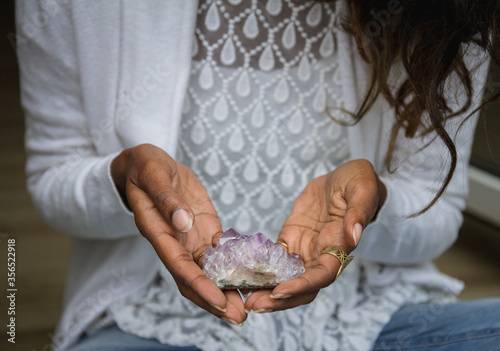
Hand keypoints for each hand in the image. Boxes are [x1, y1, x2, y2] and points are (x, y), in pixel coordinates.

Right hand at [111, 143, 245, 324]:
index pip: (179, 267)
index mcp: (158, 232)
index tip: (219, 302)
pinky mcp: (203, 227)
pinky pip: (220, 250)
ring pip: (209, 270)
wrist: (147, 164)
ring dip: (227, 289)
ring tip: (248, 304)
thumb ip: (166, 199)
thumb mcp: (152, 174)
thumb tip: (183, 222)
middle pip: (194, 279)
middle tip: (239, 318)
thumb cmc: (145, 167)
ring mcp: (190, 237)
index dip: (199, 286)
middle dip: (215, 300)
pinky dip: (234, 264)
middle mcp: (175, 242)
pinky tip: (250, 275)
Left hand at [245, 159, 386, 312]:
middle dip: (278, 300)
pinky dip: (258, 269)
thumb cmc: (359, 183)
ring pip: (285, 279)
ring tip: (241, 295)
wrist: (344, 178)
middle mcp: (321, 256)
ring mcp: (304, 249)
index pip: (321, 276)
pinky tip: (240, 273)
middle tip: (252, 305)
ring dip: (265, 290)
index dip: (301, 286)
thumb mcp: (363, 189)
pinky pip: (274, 259)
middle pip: (300, 288)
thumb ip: (359, 212)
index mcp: (339, 248)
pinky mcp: (291, 239)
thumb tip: (353, 235)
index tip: (279, 291)